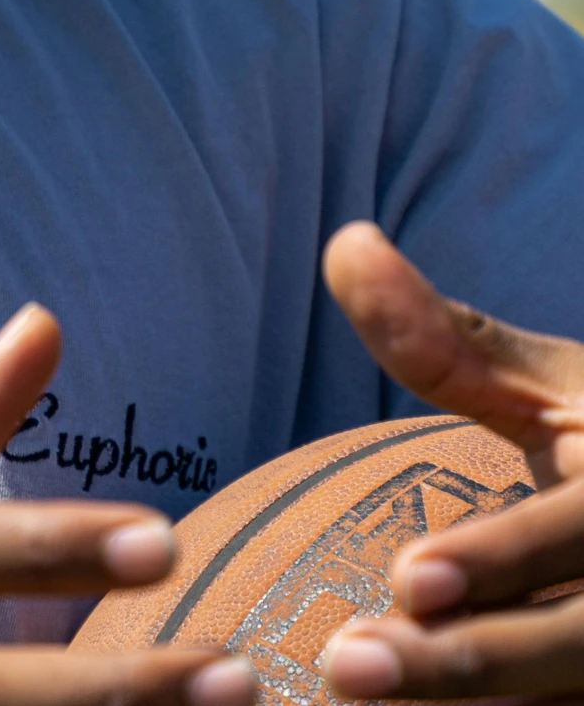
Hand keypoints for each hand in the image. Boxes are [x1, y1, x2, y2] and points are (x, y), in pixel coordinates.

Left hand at [322, 221, 583, 701]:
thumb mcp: (558, 390)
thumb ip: (450, 343)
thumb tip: (344, 244)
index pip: (579, 534)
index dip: (501, 559)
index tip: (405, 577)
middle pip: (580, 644)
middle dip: (470, 662)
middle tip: (344, 665)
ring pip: (578, 698)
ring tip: (358, 703)